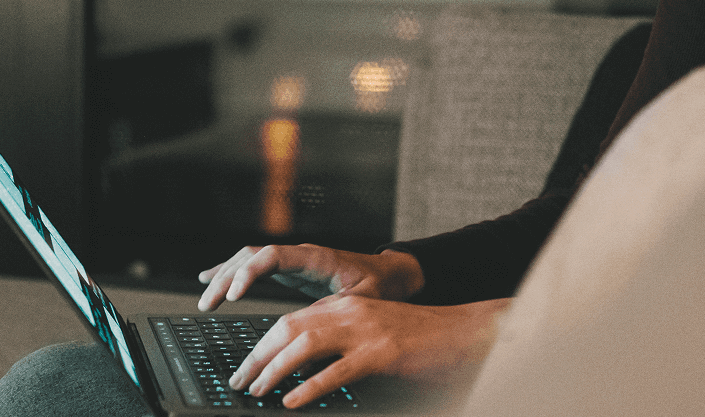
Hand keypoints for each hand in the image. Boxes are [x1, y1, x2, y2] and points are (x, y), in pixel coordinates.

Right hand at [197, 245, 424, 309]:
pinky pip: (254, 265)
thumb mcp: (363, 300)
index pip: (273, 256)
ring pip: (249, 259)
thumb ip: (337, 309)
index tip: (233, 294)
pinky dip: (231, 272)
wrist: (389, 274)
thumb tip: (312, 328)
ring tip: (205, 299)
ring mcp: (292, 260)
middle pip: (253, 256)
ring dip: (224, 276)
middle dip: (227, 277)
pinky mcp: (289, 269)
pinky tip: (210, 278)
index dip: (249, 272)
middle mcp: (299, 254)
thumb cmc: (379, 286)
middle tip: (208, 304)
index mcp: (315, 258)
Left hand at [229, 295, 510, 408]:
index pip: (292, 320)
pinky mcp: (384, 351)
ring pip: (305, 343)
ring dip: (275, 368)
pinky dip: (311, 385)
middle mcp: (351, 310)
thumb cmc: (421, 340)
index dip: (263, 344)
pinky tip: (293, 400)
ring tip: (258, 390)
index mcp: (347, 305)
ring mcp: (367, 329)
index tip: (245, 367)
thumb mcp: (372, 334)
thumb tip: (301, 370)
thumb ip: (339, 344)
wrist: (464, 332)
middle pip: (289, 327)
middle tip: (240, 381)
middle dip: (258, 355)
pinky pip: (338, 369)